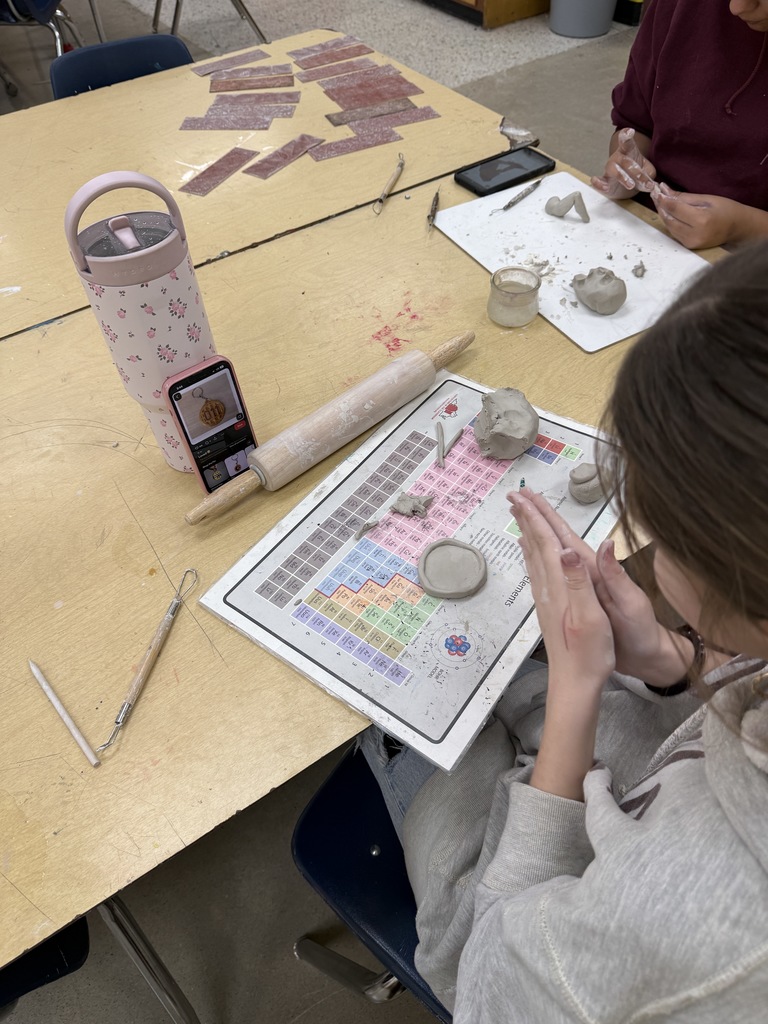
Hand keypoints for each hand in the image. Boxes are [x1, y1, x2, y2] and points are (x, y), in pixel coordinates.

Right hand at [511, 489, 693, 686]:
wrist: (646, 656)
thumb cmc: (640, 630)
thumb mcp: (631, 602)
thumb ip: (615, 574)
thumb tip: (604, 543)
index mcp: (595, 570)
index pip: (565, 536)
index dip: (545, 515)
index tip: (526, 495)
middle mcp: (585, 572)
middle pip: (555, 537)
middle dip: (535, 515)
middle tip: (514, 495)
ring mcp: (579, 584)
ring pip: (550, 551)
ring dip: (534, 532)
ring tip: (517, 515)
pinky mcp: (575, 597)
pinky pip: (550, 572)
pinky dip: (537, 558)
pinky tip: (530, 551)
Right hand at [591, 127, 655, 199]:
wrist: (626, 185)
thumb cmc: (636, 173)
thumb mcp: (647, 171)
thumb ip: (650, 174)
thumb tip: (650, 182)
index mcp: (628, 151)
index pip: (627, 143)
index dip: (626, 137)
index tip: (629, 132)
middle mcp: (617, 158)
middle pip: (626, 162)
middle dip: (636, 172)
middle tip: (646, 182)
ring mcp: (610, 169)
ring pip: (614, 171)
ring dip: (623, 178)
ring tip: (631, 185)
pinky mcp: (604, 182)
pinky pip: (598, 182)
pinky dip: (599, 184)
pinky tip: (605, 187)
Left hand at [651, 185, 754, 248]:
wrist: (737, 228)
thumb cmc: (726, 210)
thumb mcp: (707, 199)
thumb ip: (684, 197)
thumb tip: (665, 190)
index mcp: (701, 220)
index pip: (675, 209)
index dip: (664, 199)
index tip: (656, 190)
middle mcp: (694, 234)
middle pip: (669, 219)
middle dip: (661, 206)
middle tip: (655, 194)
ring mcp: (691, 242)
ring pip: (669, 227)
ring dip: (663, 214)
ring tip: (659, 201)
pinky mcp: (689, 246)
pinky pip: (674, 233)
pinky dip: (669, 222)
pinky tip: (667, 212)